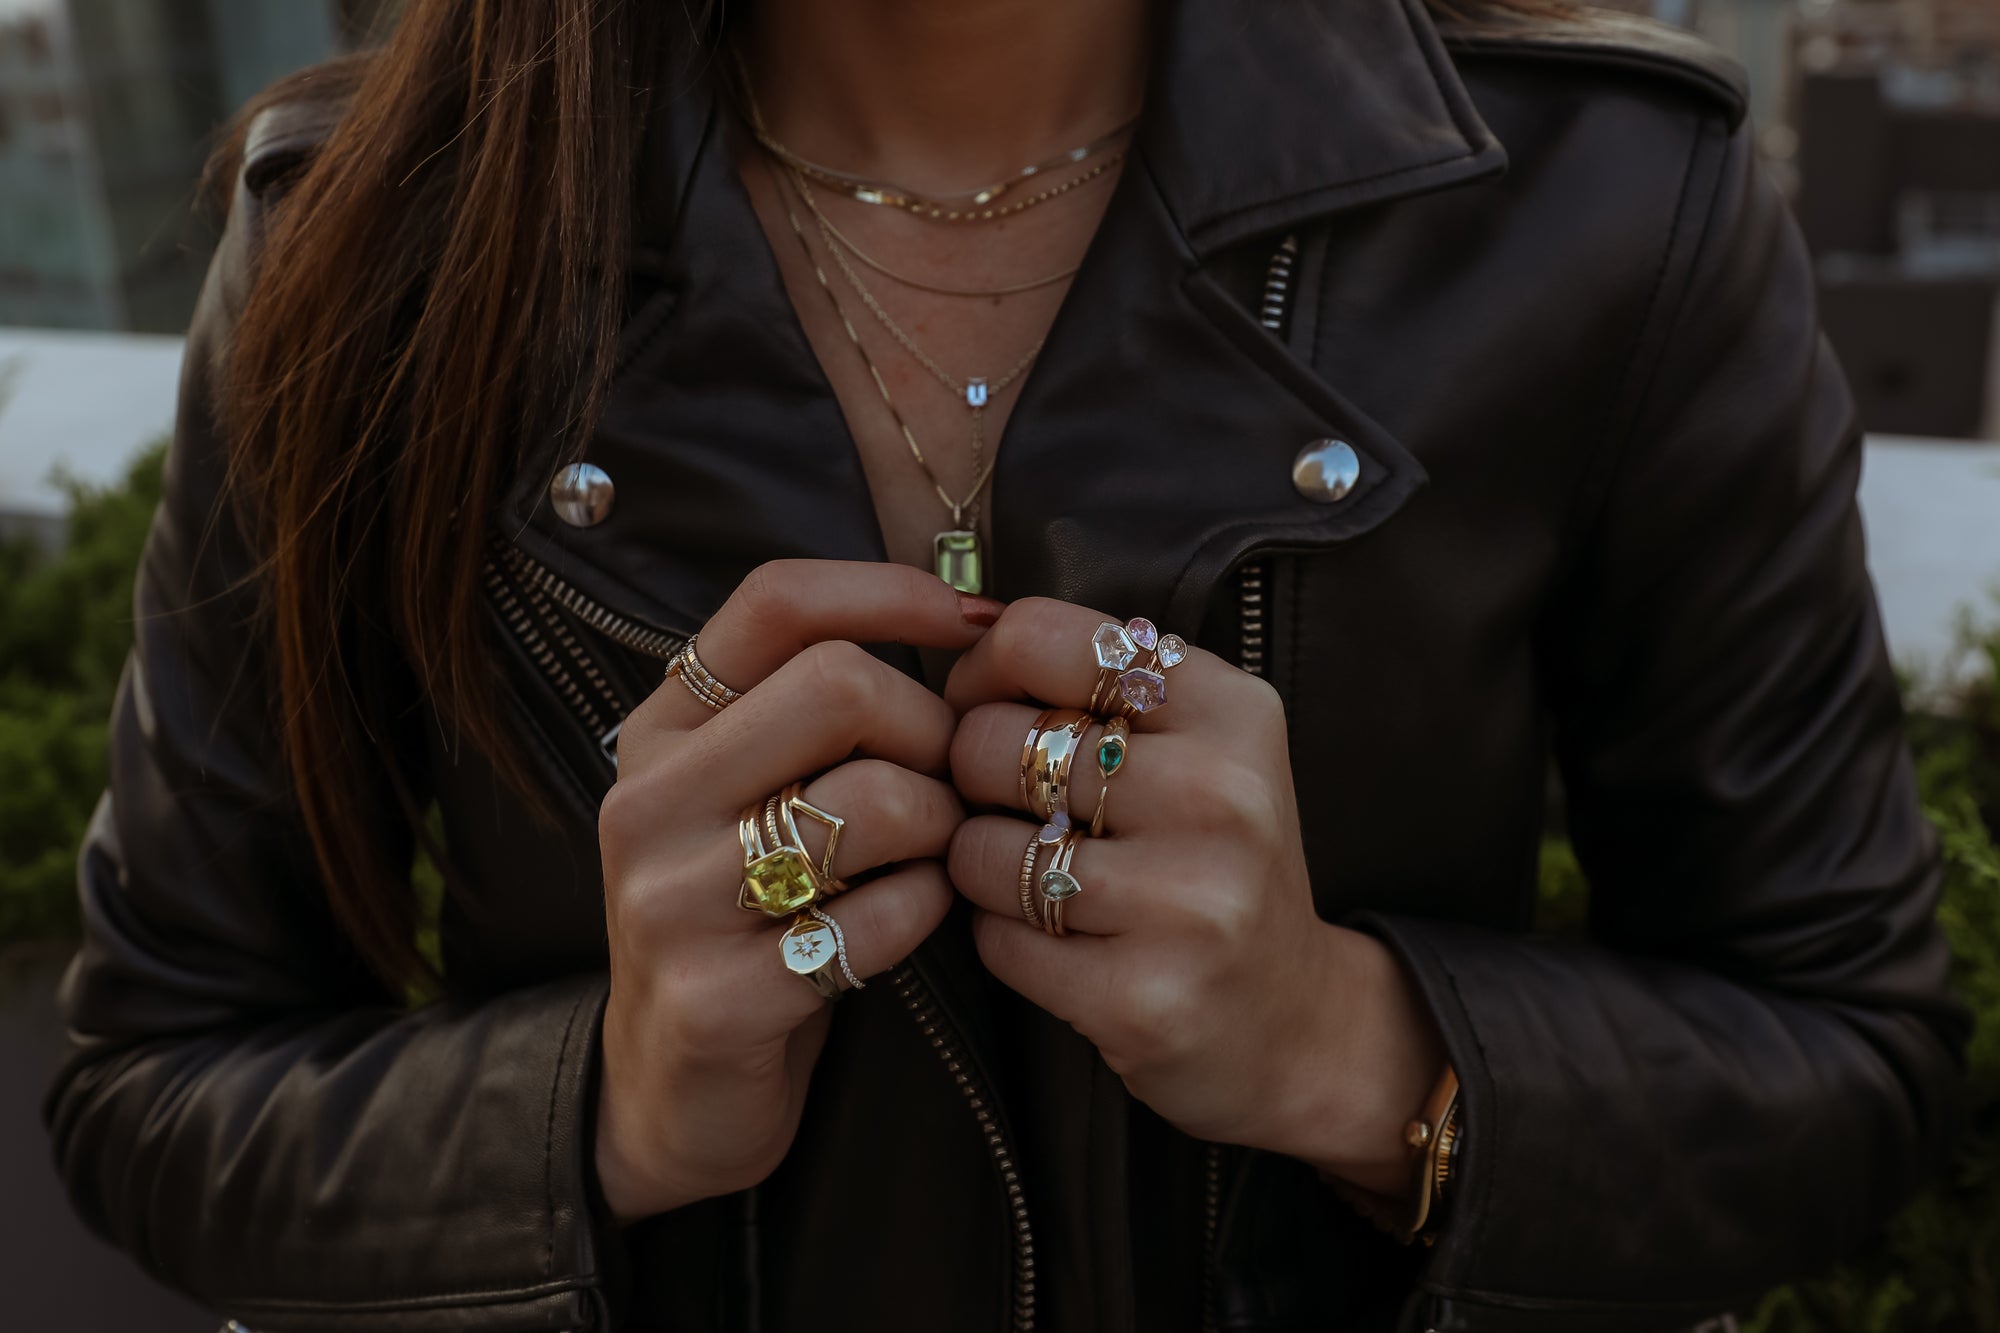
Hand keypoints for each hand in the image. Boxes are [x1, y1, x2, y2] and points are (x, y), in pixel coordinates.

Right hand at [595, 561, 1000, 1222]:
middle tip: (946, 784)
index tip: (976, 621)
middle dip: (932, 730)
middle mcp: (649, 800)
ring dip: (943, 828)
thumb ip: (814, 709)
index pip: (775, 602)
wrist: (672, 1089)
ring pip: (878, 801)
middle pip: (842, 684)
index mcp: (661, 730)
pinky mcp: (714, 999)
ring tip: (930, 857)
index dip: (890, 591)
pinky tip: (905, 924)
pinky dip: (926, 913)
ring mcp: (670, 901)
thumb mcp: (747, 794)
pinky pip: (883, 918)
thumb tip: (969, 619)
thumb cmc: (750, 915)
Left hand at [943, 598, 1444, 1195]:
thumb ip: (1098, 680)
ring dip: (983, 868)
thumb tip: (957, 628)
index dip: (984, 672)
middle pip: (990, 743)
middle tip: (1015, 810)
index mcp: (1231, 709)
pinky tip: (1061, 944)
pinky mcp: (1145, 997)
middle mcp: (1221, 795)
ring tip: (1042, 880)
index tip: (992, 709)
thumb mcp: (1197, 742)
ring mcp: (1188, 902)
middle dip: (972, 779)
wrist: (1294, 1019)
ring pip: (979, 849)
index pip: (1043, 638)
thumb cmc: (1211, 859)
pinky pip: (996, 941)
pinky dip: (1003, 941)